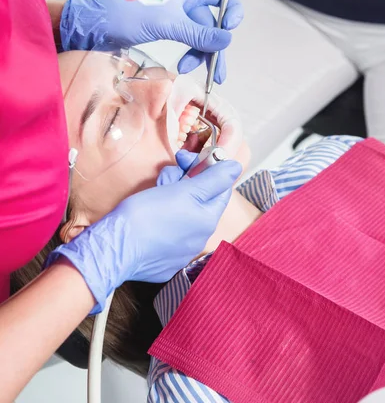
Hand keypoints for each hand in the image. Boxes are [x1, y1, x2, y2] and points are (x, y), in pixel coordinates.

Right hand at [45, 156, 240, 312]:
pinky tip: (148, 212)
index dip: (204, 168)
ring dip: (171, 196)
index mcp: (207, 221)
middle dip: (184, 181)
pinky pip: (169, 229)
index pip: (219, 188)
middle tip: (166, 176)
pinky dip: (161, 216)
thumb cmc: (147, 215)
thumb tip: (235, 167)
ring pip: (183, 212)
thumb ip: (214, 179)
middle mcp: (199, 238)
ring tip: (154, 193)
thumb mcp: (184, 190)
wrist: (114, 248)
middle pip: (200, 198)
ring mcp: (181, 251)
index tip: (187, 160)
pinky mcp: (164, 258)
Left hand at [60, 0, 242, 83]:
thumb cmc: (125, 13)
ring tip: (188, 68)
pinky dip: (189, 54)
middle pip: (213, 20)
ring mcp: (178, 14)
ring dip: (200, 54)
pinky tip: (182, 65)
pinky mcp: (169, 28)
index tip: (229, 28)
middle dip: (215, 45)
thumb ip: (196, 33)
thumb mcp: (164, 24)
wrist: (94, 25)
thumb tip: (226, 41)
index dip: (230, 9)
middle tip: (218, 71)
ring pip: (201, 34)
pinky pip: (188, 41)